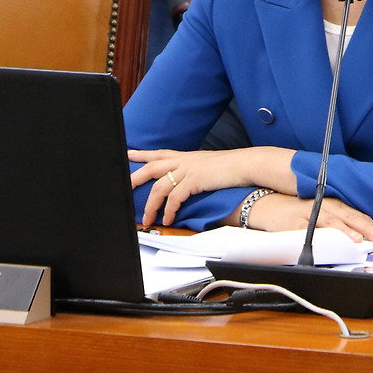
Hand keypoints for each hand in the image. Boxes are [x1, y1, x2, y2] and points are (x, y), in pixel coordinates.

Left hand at [129, 146, 294, 226]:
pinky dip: (169, 210)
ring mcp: (189, 169)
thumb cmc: (233, 167)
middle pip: (152, 167)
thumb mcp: (210, 165)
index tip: (129, 153)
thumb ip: (197, 170)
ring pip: (159, 186)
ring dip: (151, 205)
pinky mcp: (195, 180)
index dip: (143, 153)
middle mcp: (185, 161)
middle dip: (135, 177)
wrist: (248, 164)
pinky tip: (168, 219)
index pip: (160, 153)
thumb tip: (192, 180)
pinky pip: (175, 198)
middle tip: (124, 187)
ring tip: (147, 219)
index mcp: (187, 157)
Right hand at [245, 193, 372, 242]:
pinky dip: (319, 236)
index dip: (372, 225)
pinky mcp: (295, 224)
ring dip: (346, 230)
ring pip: (331, 221)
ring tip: (359, 239)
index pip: (356, 214)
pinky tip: (328, 241)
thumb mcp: (319, 210)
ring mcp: (309, 214)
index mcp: (332, 204)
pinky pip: (309, 230)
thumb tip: (359, 235)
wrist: (268, 204)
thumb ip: (337, 220)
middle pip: (349, 216)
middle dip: (366, 228)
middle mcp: (323, 206)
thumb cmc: (297, 210)